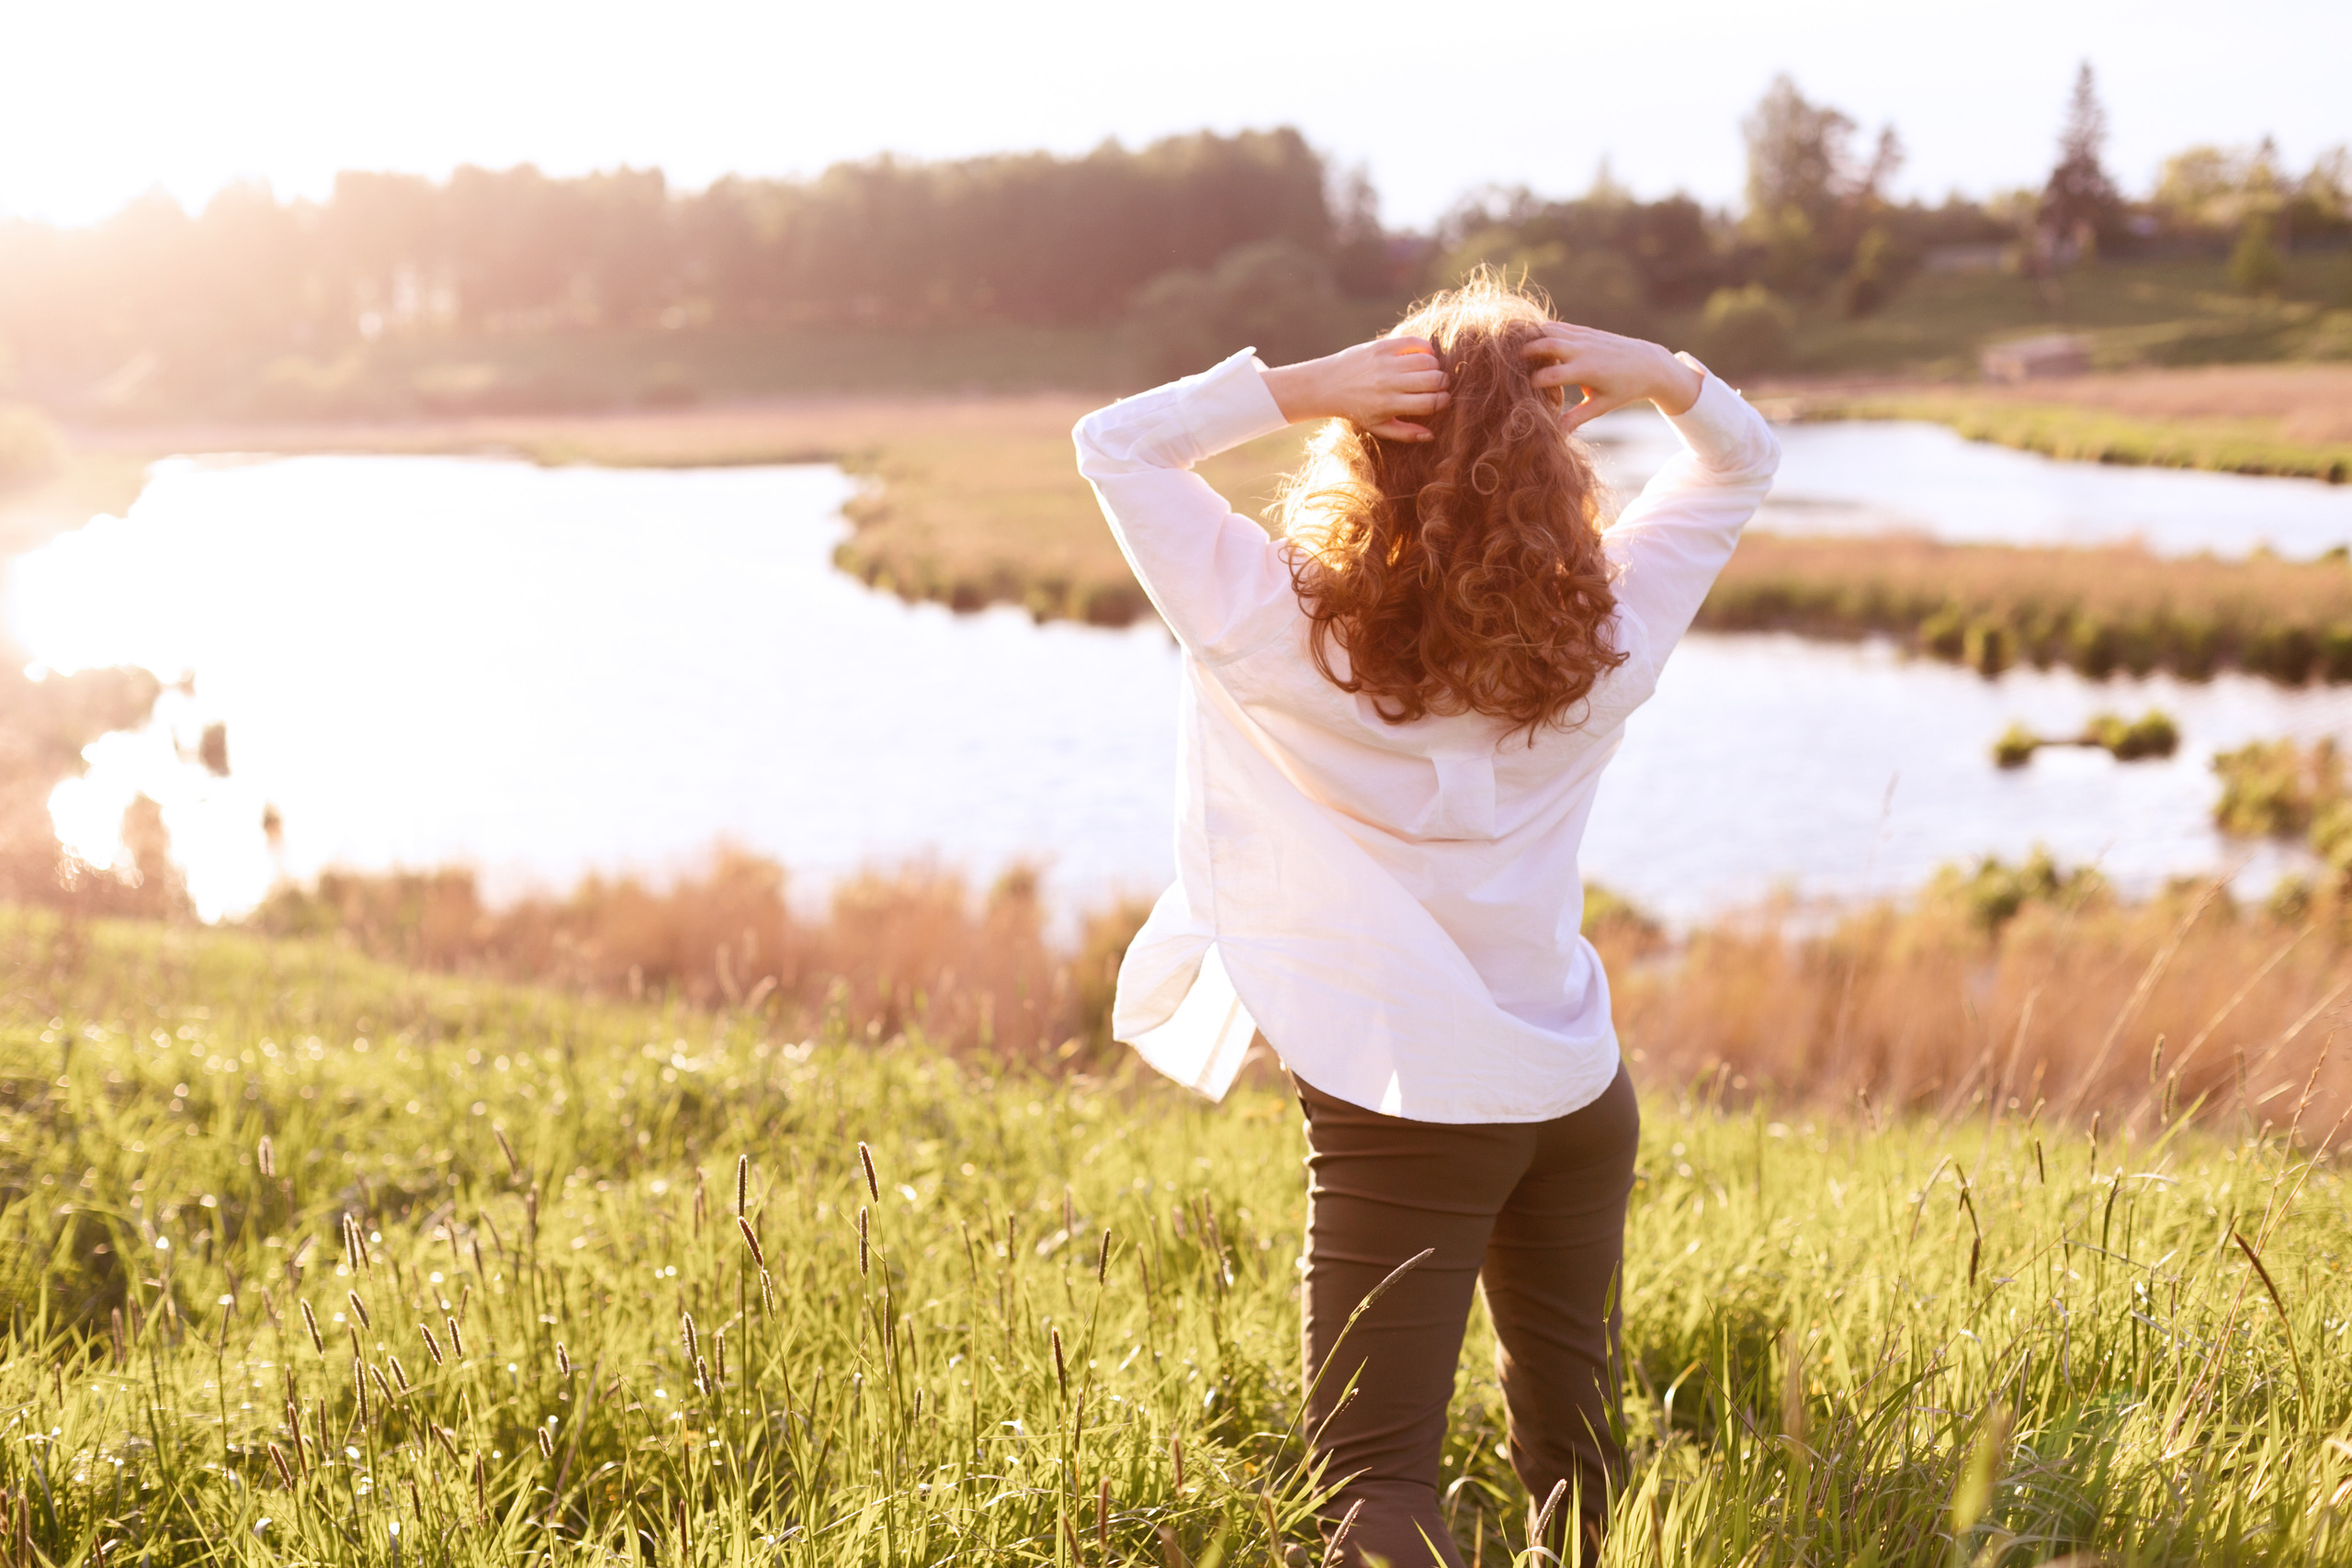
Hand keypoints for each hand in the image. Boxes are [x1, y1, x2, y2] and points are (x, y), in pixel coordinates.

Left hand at [1261, 335, 1450, 441]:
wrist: (1327, 385)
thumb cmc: (1356, 409)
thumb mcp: (1377, 426)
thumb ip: (1405, 433)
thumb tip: (1431, 435)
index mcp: (1389, 404)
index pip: (1430, 403)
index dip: (1443, 401)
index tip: (1442, 400)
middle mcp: (1388, 383)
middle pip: (1433, 380)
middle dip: (1443, 383)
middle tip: (1439, 385)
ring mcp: (1385, 362)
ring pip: (1427, 360)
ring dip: (1435, 366)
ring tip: (1430, 371)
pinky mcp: (1382, 346)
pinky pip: (1414, 342)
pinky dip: (1426, 347)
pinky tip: (1424, 355)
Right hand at [1523, 324, 1703, 433]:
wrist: (1648, 363)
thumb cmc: (1624, 389)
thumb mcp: (1601, 406)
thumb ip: (1576, 418)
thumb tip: (1555, 436)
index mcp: (1587, 371)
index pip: (1550, 375)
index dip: (1531, 383)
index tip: (1521, 392)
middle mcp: (1583, 350)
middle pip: (1545, 345)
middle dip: (1525, 353)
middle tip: (1507, 363)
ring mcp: (1584, 337)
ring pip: (1549, 330)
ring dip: (1530, 337)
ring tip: (1513, 349)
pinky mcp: (1586, 331)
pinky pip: (1558, 326)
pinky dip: (1542, 330)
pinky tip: (1529, 339)